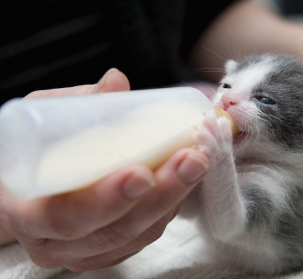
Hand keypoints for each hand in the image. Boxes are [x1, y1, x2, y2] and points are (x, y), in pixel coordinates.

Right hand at [0, 69, 208, 270]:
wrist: (28, 184)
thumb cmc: (32, 150)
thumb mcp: (44, 121)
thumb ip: (80, 105)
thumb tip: (116, 81)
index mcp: (26, 212)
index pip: (67, 215)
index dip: (108, 198)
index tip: (142, 172)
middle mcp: (54, 242)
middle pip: (115, 231)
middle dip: (161, 195)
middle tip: (192, 160)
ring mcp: (83, 252)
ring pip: (138, 235)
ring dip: (174, 199)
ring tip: (198, 162)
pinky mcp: (108, 250)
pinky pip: (145, 235)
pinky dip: (169, 207)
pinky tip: (183, 180)